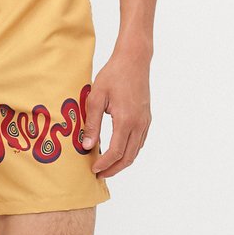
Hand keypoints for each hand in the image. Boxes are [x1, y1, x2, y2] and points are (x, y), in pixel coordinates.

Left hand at [80, 51, 151, 178]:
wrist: (134, 60)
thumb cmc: (113, 75)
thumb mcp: (96, 98)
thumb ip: (92, 124)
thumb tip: (87, 146)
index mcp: (126, 120)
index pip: (116, 152)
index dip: (104, 164)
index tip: (93, 169)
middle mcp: (139, 124)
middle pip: (129, 157)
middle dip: (114, 169)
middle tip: (100, 174)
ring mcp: (145, 121)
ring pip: (136, 151)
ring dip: (122, 162)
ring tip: (107, 166)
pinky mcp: (147, 117)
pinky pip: (140, 141)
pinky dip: (130, 151)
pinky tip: (119, 151)